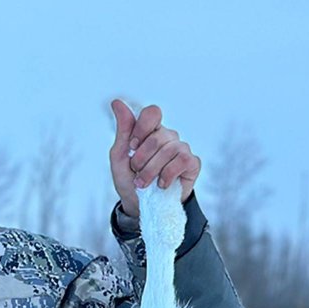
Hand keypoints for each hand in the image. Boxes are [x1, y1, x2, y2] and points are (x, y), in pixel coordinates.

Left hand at [110, 99, 198, 220]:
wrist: (140, 206)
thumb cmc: (129, 179)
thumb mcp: (120, 156)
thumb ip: (123, 129)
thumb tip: (116, 102)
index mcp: (150, 131)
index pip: (152, 113)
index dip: (141, 128)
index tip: (132, 146)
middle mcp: (168, 137)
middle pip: (158, 136)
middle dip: (142, 158)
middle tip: (136, 172)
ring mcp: (181, 149)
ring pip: (169, 150)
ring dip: (151, 170)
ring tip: (144, 183)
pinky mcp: (192, 163)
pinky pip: (182, 160)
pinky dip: (167, 175)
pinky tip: (161, 184)